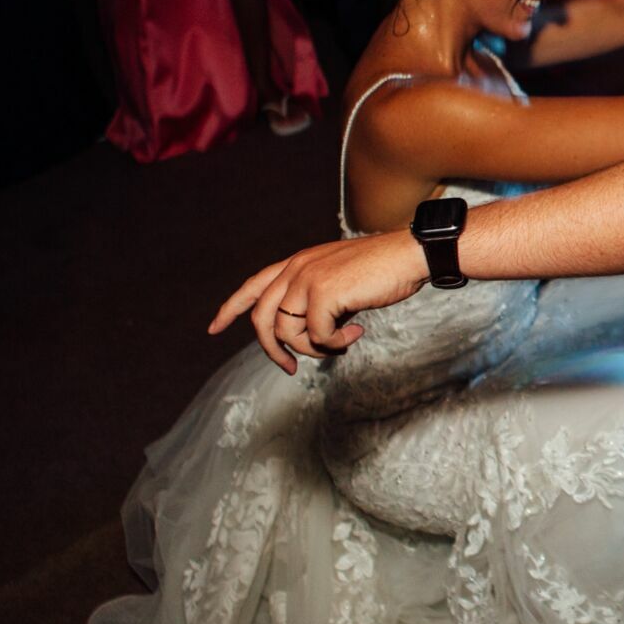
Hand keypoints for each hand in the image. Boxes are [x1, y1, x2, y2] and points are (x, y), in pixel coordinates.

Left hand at [210, 231, 431, 373]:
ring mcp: (307, 279)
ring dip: (314, 349)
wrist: (409, 255)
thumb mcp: (341, 282)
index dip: (231, 308)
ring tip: (341, 343)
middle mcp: (296, 268)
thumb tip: (309, 335)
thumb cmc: (383, 270)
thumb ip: (318, 300)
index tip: (214, 328)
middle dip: (273, 350)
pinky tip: (355, 334)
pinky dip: (335, 345)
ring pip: (289, 333)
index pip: (253, 286)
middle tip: (289, 368)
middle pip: (263, 319)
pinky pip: (317, 337)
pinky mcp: (323, 293)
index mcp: (298, 262)